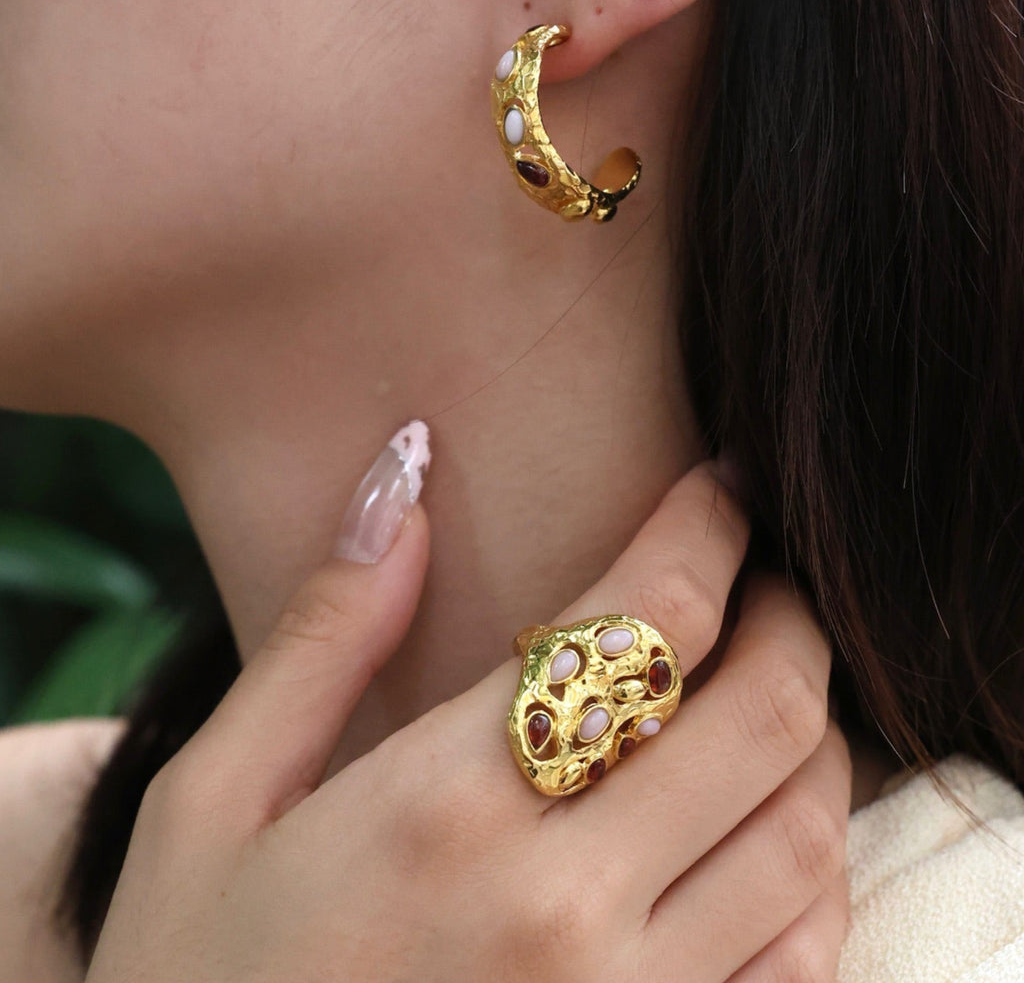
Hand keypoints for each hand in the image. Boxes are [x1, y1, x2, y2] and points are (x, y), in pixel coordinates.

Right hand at [85, 462, 850, 982]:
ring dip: (812, 733)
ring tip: (764, 685)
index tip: (722, 485)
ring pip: (804, 831)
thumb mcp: (214, 800)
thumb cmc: (194, 980)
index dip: (707, 525)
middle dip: (788, 615)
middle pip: (764, 710)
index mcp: (443, 808)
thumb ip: (319, 635)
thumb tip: (403, 479)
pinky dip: (811, 866)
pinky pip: (802, 957)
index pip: (645, 620)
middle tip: (760, 579)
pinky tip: (757, 827)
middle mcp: (559, 908)